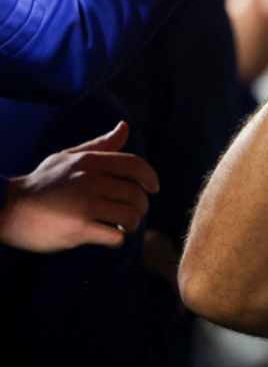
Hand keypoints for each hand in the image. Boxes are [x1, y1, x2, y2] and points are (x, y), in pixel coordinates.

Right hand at [0, 122, 159, 252]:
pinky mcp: (79, 228)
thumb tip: (126, 127)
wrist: (8, 209)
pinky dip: (116, 239)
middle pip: (137, 194)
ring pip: (131, 216)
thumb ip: (101, 145)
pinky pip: (116, 236)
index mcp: (89, 162)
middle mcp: (90, 180)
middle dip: (139, 207)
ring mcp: (85, 205)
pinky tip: (105, 236)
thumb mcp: (69, 158)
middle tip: (128, 213)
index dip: (150, 177)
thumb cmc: (42, 183)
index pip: (135, 165)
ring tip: (118, 225)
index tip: (153, 189)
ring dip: (130, 224)